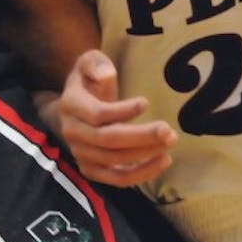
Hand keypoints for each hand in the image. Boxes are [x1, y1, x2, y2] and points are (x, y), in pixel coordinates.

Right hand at [58, 50, 176, 186]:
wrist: (75, 107)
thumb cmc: (89, 80)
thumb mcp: (89, 62)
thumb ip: (95, 64)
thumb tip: (106, 75)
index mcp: (71, 105)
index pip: (97, 114)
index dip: (122, 111)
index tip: (146, 102)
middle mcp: (73, 132)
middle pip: (108, 140)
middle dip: (141, 137)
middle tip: (169, 131)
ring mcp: (81, 154)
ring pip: (115, 160)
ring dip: (146, 154)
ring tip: (170, 141)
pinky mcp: (92, 170)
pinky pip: (117, 179)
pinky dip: (141, 174)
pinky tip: (164, 161)